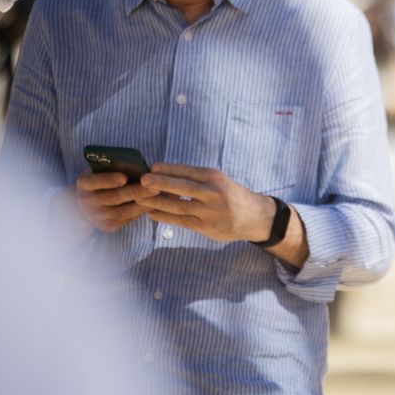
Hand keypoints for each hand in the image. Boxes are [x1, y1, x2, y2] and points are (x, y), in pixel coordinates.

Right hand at [74, 172, 152, 232]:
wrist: (91, 202)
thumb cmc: (104, 178)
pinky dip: (140, 212)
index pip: (92, 181)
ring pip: (121, 211)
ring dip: (141, 203)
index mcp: (84, 183)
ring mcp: (95, 216)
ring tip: (157, 194)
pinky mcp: (107, 226)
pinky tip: (153, 204)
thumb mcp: (103, 170)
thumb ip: (114, 167)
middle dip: (135, 191)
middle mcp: (86, 201)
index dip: (107, 180)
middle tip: (153, 185)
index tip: (124, 177)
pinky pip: (126, 219)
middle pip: (112, 197)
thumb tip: (137, 166)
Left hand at [138, 163, 275, 243]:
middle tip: (142, 180)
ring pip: (178, 206)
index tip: (152, 166)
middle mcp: (213, 193)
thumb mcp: (220, 181)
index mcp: (216, 178)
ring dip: (157, 202)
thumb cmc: (232, 196)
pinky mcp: (206, 227)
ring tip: (139, 198)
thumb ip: (198, 180)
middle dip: (161, 183)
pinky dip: (165, 217)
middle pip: (183, 187)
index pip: (189, 171)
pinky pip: (181, 221)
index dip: (170, 169)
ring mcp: (209, 211)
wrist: (255, 217)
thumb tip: (166, 176)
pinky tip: (152, 213)